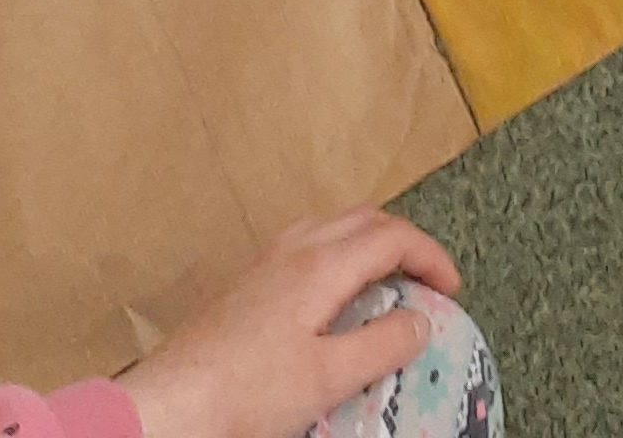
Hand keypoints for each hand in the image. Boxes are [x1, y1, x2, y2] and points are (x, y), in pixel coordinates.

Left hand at [122, 205, 461, 437]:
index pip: (391, 236)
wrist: (170, 403)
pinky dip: (336, 257)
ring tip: (383, 286)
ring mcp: (265, 262)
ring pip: (330, 228)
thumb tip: (421, 320)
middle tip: (424, 280)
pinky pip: (305, 246)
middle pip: (362, 219)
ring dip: (367, 244)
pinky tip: (330, 300)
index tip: (452, 289)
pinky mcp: (245, 283)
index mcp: (321, 264)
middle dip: (403, 242)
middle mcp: (294, 249)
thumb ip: (380, 346)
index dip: (430, 256)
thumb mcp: (327, 379)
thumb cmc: (248, 391)